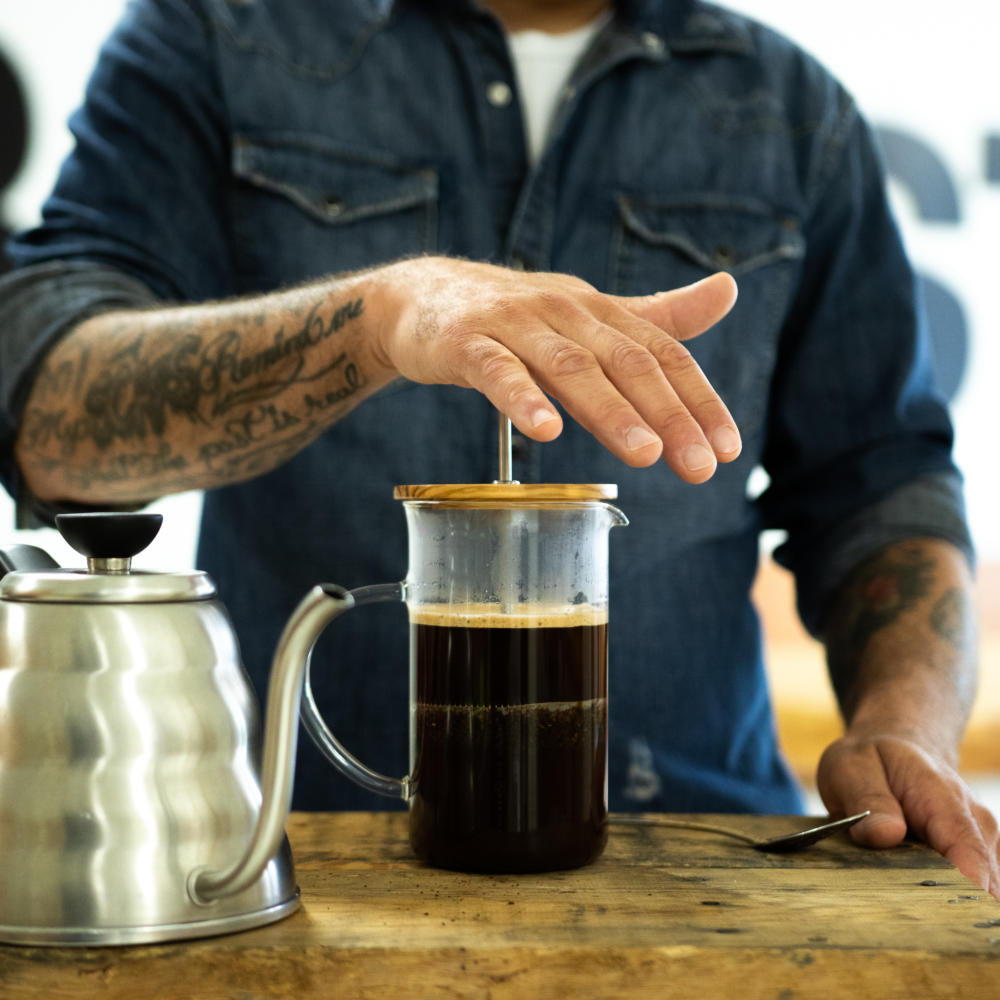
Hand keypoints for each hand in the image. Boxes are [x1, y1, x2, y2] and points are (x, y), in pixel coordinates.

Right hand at [373, 257, 740, 481]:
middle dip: (668, 415)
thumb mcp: (591, 316)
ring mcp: (515, 324)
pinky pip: (497, 372)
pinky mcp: (467, 343)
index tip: (727, 449)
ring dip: (609, 410)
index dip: (700, 400)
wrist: (425, 297)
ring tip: (643, 452)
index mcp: (601, 312)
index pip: (663, 354)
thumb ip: (656, 316)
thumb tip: (729, 289)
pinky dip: (522, 399)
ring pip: (570, 367)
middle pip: (627, 362)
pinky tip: (544, 431)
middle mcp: (566, 312)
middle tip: (700, 465)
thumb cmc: (518, 317)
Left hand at [817, 732, 999, 897]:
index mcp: (944, 799)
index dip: (960, 888)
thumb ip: (868, 798)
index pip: (967, 851)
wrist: (896, 746)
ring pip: (979, 891)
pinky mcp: (973, 858)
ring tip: (904, 910)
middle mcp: (974, 824)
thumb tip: (886, 834)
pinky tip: (916, 904)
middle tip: (905, 917)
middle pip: (981, 882)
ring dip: (945, 905)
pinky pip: (968, 890)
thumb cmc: (872, 758)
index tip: (936, 914)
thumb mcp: (852, 766)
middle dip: (947, 906)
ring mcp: (979, 843)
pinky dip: (945, 900)